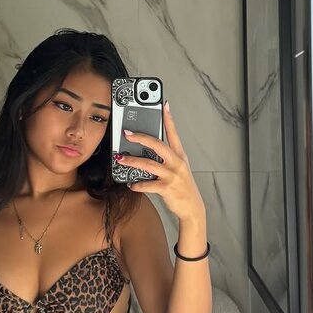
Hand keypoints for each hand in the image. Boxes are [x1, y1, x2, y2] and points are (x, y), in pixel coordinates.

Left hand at [114, 101, 204, 223]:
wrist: (192, 207)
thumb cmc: (182, 186)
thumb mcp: (179, 168)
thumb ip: (166, 157)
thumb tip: (147, 148)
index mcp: (180, 155)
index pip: (173, 133)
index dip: (168, 118)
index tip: (164, 104)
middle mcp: (176, 162)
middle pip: (158, 145)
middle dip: (141, 137)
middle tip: (127, 133)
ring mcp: (172, 175)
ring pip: (148, 164)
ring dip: (132, 161)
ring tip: (120, 158)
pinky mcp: (166, 188)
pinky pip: (147, 184)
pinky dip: (136, 184)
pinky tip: (130, 184)